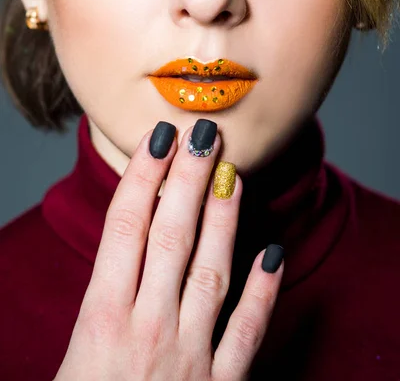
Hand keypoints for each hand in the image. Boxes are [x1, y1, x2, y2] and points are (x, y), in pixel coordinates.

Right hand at [54, 119, 283, 380]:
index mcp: (100, 321)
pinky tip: (276, 251)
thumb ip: (95, 310)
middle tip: (204, 135)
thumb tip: (115, 260)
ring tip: (234, 176)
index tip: (158, 140)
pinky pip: (248, 331)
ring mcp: (189, 356)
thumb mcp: (68, 363)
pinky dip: (265, 291)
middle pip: (171, 236)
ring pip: (210, 270)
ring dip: (224, 219)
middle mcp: (148, 329)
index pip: (125, 229)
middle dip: (188, 180)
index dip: (142, 177)